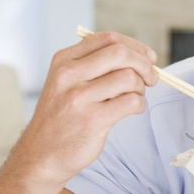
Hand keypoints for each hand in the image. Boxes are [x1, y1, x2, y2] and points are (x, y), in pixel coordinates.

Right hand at [12, 31, 157, 185]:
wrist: (42, 154)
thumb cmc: (63, 117)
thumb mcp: (67, 82)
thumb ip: (95, 65)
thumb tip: (141, 56)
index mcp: (64, 60)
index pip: (108, 39)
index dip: (135, 46)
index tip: (148, 58)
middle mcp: (69, 75)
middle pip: (121, 53)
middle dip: (145, 65)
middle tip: (151, 78)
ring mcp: (80, 97)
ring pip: (129, 78)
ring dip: (141, 88)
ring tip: (134, 97)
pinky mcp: (93, 119)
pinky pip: (132, 102)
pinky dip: (139, 105)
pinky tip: (132, 110)